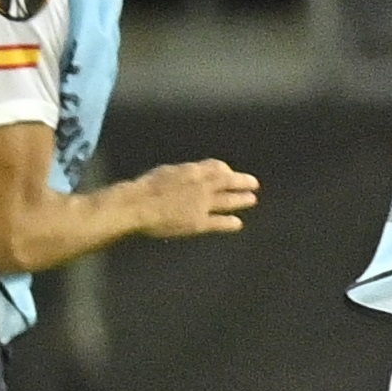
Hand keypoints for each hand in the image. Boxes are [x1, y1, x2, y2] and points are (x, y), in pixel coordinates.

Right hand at [120, 158, 259, 239]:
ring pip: (228, 201)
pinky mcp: (199, 222)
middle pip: (228, 182)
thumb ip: (181, 174)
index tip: (229, 172)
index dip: (226, 170)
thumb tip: (187, 175)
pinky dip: (229, 223)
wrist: (137, 206)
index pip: (216, 167)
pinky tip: (237, 223)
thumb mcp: (164, 173)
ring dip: (241, 200)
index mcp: (192, 171)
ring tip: (251, 200)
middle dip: (243, 182)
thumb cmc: (143, 189)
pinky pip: (219, 222)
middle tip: (254, 184)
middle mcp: (203, 186)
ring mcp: (203, 204)